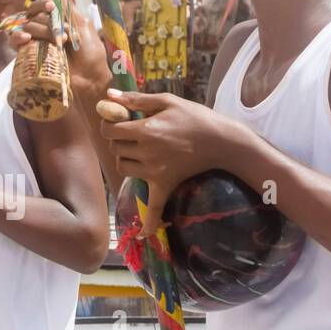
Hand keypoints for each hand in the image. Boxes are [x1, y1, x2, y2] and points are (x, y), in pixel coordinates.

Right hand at [9, 0, 113, 104]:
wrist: (89, 78)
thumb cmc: (91, 53)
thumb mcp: (83, 25)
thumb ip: (68, 8)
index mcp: (59, 20)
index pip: (43, 4)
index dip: (44, 3)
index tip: (52, 7)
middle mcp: (46, 28)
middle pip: (35, 14)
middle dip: (47, 21)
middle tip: (61, 33)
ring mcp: (37, 42)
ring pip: (27, 26)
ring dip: (40, 30)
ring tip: (55, 42)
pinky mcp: (29, 55)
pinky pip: (15, 42)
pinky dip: (17, 37)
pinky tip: (26, 39)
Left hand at [99, 88, 249, 236]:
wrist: (222, 140)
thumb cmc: (195, 116)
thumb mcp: (166, 101)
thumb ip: (136, 99)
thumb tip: (109, 95)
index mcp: (146, 130)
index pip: (110, 130)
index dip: (108, 123)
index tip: (116, 120)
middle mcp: (147, 153)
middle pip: (115, 148)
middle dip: (118, 139)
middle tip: (130, 133)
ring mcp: (155, 171)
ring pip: (123, 168)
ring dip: (125, 159)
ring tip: (138, 150)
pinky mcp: (165, 184)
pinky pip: (155, 208)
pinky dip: (149, 223)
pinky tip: (142, 234)